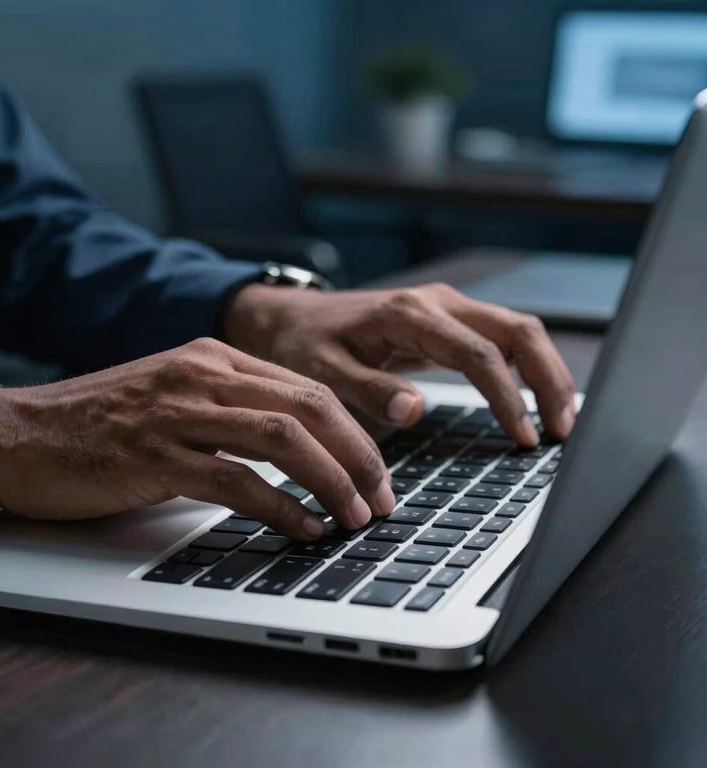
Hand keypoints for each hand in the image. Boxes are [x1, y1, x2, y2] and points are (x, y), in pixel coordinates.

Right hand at [0, 339, 393, 536]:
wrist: (20, 431)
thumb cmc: (102, 422)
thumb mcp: (177, 397)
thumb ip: (233, 410)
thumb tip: (300, 450)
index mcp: (215, 359)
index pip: (308, 388)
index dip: (355, 434)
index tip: (377, 473)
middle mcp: (203, 376)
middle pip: (309, 407)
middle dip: (359, 457)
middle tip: (381, 499)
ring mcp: (178, 412)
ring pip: (282, 438)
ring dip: (330, 481)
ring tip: (354, 517)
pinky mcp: (153, 455)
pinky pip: (235, 480)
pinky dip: (279, 508)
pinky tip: (302, 528)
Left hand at [224, 283, 575, 445]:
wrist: (293, 319)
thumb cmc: (304, 344)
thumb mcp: (322, 371)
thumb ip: (368, 389)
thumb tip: (415, 408)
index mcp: (410, 315)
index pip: (479, 353)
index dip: (508, 397)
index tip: (524, 437)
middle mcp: (437, 303)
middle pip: (518, 331)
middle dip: (549, 379)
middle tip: (563, 430)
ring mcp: (446, 308)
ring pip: (518, 330)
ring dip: (545, 372)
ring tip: (561, 419)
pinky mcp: (447, 321)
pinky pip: (501, 338)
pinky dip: (527, 367)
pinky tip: (536, 398)